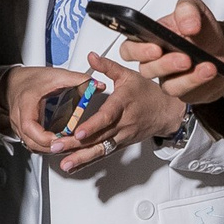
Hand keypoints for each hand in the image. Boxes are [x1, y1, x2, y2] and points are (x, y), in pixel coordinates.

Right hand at [0, 64, 91, 151]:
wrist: (14, 82)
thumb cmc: (31, 79)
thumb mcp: (56, 76)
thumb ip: (78, 80)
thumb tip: (97, 85)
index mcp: (26, 105)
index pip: (30, 128)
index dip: (46, 137)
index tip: (62, 138)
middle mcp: (19, 119)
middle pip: (32, 142)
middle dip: (52, 147)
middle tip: (71, 145)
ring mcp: (19, 127)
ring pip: (33, 146)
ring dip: (50, 149)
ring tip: (68, 146)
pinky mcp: (23, 132)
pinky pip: (33, 144)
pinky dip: (46, 146)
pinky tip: (59, 143)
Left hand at [53, 53, 187, 172]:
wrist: (166, 111)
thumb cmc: (147, 93)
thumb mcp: (128, 74)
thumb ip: (108, 67)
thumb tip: (91, 57)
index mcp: (123, 104)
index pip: (107, 116)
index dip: (93, 125)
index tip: (78, 132)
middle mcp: (123, 123)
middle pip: (98, 136)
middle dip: (76, 144)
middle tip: (57, 147)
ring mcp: (122, 137)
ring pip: (100, 149)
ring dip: (80, 158)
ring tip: (64, 163)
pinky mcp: (120, 145)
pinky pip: (103, 154)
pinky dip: (88, 162)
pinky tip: (74, 166)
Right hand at [113, 0, 223, 103]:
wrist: (220, 44)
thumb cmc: (198, 28)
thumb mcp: (193, 8)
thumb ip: (187, 9)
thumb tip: (188, 26)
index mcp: (150, 41)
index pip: (129, 50)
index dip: (138, 51)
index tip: (155, 47)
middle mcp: (158, 64)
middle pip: (149, 71)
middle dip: (167, 65)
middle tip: (185, 58)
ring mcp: (174, 80)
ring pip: (173, 87)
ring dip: (193, 78)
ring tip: (210, 67)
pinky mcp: (194, 92)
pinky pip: (205, 89)